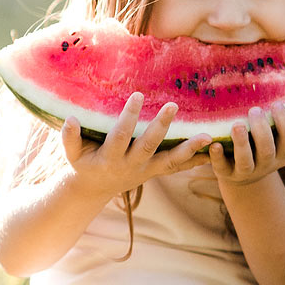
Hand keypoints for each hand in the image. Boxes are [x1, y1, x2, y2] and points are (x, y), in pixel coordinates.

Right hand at [61, 92, 213, 197]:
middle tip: (173, 105)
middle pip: (149, 146)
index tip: (137, 94)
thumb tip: (70, 118)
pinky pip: (178, 168)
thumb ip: (70, 137)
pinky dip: (195, 161)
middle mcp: (131, 165)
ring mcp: (146, 171)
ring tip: (208, 137)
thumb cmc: (83, 163)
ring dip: (190, 150)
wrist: (94, 189)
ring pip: (170, 162)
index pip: (121, 134)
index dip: (129, 116)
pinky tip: (215, 152)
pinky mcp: (157, 172)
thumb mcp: (72, 154)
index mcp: (110, 157)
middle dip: (161, 126)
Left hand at [209, 102, 284, 186]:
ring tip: (237, 125)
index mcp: (281, 154)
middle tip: (255, 110)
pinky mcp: (226, 174)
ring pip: (246, 161)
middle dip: (262, 130)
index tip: (276, 104)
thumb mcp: (281, 142)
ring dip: (242, 143)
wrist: (242, 174)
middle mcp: (266, 165)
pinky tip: (215, 144)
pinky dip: (217, 157)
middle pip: (267, 150)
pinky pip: (221, 168)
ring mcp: (246, 172)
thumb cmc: (264, 148)